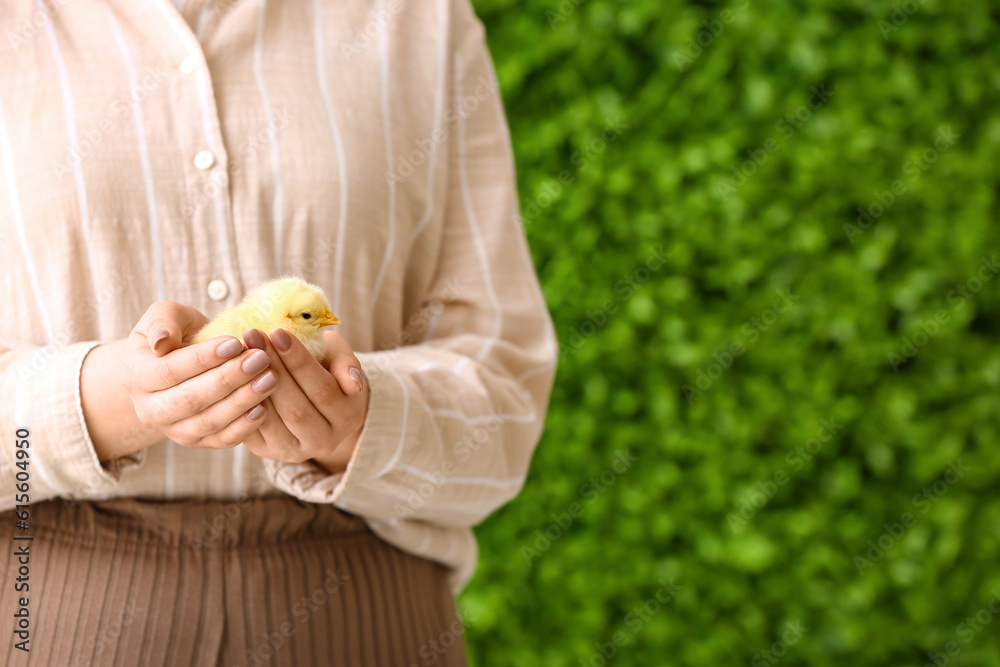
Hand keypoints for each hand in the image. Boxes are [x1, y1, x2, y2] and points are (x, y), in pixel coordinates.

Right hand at [119, 300, 279, 449]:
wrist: (183, 364)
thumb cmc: (178, 334)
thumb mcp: (166, 316)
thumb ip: (162, 322)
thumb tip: (161, 342)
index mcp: (135, 376)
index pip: (169, 370)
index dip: (203, 358)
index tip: (236, 342)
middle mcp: (149, 410)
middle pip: (190, 400)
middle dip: (228, 379)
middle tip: (261, 359)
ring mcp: (174, 430)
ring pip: (208, 422)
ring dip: (242, 401)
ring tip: (270, 378)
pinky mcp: (199, 441)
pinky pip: (221, 440)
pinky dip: (244, 427)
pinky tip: (265, 407)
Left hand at [240, 328, 368, 472]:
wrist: (312, 402)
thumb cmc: (326, 370)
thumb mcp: (340, 359)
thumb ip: (347, 364)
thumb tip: (353, 384)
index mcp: (349, 417)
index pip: (322, 389)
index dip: (299, 361)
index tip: (278, 333)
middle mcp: (325, 441)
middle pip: (297, 408)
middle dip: (273, 369)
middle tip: (252, 336)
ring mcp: (296, 451)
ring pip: (273, 421)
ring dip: (253, 385)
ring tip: (240, 352)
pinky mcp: (269, 452)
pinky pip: (253, 429)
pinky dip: (243, 403)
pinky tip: (235, 375)